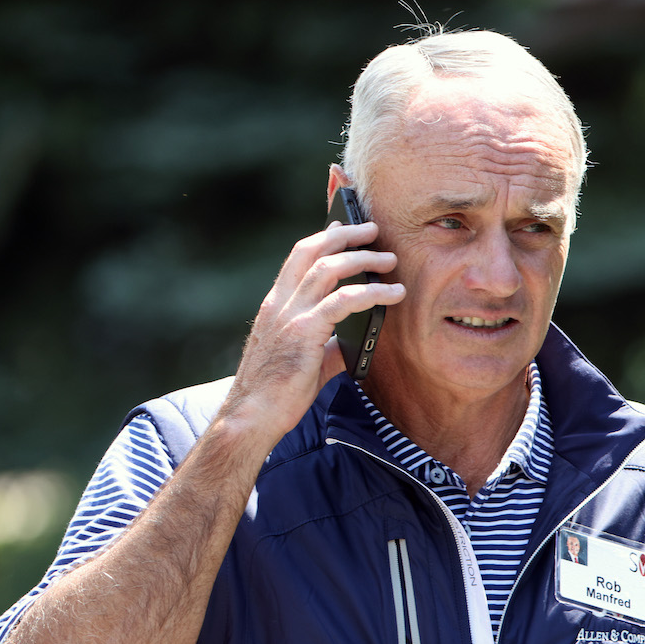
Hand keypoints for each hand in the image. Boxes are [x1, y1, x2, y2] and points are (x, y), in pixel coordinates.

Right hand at [224, 220, 403, 439]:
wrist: (252, 417)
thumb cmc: (276, 394)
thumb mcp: (304, 361)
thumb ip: (325, 346)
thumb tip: (350, 344)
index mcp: (275, 306)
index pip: (298, 259)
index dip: (321, 239)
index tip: (341, 226)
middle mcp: (279, 304)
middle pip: (311, 251)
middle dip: (345, 235)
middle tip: (372, 229)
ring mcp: (289, 315)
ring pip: (328, 268)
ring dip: (363, 258)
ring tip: (390, 259)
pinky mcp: (304, 332)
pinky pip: (343, 301)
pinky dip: (372, 293)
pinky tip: (393, 294)